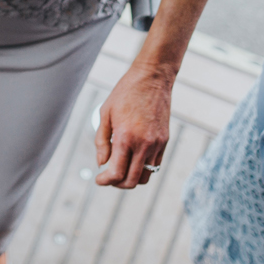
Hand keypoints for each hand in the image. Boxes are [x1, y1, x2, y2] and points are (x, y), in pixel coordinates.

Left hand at [95, 64, 173, 188]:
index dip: (105, 181)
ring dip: (132, 179)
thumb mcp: (105, 114)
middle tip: (108, 178)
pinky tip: (133, 160)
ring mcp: (156, 144)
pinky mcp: (164, 141)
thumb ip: (101, 141)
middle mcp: (143, 145)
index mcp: (125, 138)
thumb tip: (101, 163)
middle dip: (117, 184)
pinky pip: (155, 165)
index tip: (99, 179)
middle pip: (131, 181)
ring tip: (120, 170)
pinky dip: (143, 169)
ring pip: (145, 176)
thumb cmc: (125, 93)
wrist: (152, 78)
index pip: (116, 173)